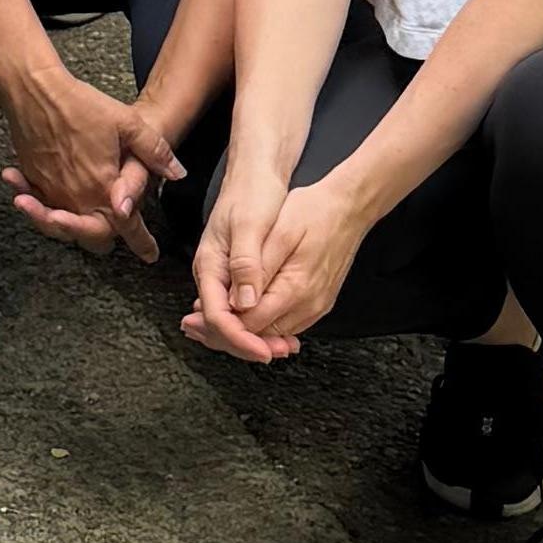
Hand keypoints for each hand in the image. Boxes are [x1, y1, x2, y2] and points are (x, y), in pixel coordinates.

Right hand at [8, 79, 185, 254]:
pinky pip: (42, 207)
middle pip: (93, 238)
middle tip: (117, 235)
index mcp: (102, 189)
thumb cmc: (81, 105)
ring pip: (65, 228)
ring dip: (75, 228)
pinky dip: (46, 209)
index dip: (142, 243)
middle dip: (106, 239)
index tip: (149, 254)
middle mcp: (75, 198)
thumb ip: (155, 152)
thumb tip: (177, 173)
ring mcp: (50, 192)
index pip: (127, 228)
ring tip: (84, 220)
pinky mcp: (32, 180)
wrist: (34, 91)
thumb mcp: (128, 123)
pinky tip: (52, 197)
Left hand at [186, 168, 363, 364]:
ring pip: (273, 332)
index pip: (250, 324)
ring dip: (242, 330)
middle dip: (225, 333)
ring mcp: (316, 305)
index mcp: (294, 288)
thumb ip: (256, 269)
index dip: (219, 327)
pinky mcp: (319, 301)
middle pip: (260, 335)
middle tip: (193, 327)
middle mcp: (308, 304)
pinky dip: (262, 323)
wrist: (349, 207)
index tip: (195, 322)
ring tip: (209, 323)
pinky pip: (287, 322)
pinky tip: (243, 314)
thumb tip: (238, 302)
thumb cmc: (315, 212)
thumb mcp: (279, 232)